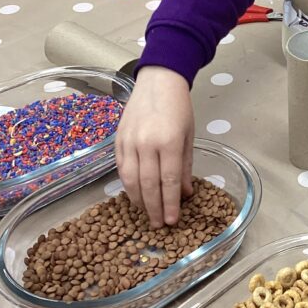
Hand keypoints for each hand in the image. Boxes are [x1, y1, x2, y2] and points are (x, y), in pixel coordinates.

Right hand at [116, 66, 193, 227]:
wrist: (157, 82)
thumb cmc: (179, 108)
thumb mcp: (189, 135)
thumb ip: (185, 165)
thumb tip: (185, 193)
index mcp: (170, 141)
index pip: (169, 180)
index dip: (171, 204)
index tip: (173, 221)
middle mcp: (147, 143)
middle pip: (149, 184)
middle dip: (155, 208)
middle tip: (160, 225)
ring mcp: (130, 141)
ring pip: (131, 180)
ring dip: (139, 201)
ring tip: (147, 214)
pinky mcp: (118, 140)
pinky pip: (121, 169)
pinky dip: (127, 185)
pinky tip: (134, 195)